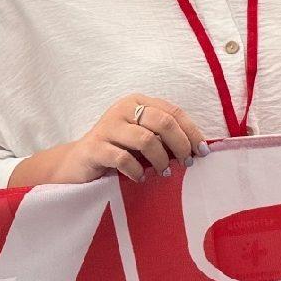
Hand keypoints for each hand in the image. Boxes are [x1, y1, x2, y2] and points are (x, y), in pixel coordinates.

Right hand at [10, 94, 209, 186]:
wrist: (77, 164)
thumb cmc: (118, 151)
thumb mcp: (143, 139)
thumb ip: (165, 137)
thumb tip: (199, 149)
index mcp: (138, 102)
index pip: (174, 112)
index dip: (192, 132)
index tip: (203, 152)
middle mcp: (122, 109)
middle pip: (163, 122)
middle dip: (180, 145)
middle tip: (186, 164)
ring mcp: (107, 127)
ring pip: (146, 139)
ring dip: (161, 160)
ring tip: (163, 173)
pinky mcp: (94, 148)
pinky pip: (124, 159)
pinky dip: (138, 171)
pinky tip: (140, 178)